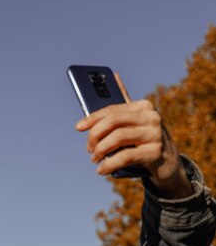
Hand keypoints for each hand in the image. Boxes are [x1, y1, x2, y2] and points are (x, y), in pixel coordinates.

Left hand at [76, 89, 192, 198]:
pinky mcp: (155, 153)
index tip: (78, 127)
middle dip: (95, 135)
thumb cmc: (144, 141)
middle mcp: (151, 117)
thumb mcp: (135, 122)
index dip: (93, 118)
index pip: (112, 109)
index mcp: (143, 106)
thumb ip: (124, 104)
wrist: (168, 164)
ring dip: (101, 150)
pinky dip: (109, 164)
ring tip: (95, 159)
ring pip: (118, 138)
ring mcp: (154, 135)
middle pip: (113, 122)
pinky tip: (101, 170)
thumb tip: (114, 75)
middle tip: (89, 149)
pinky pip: (125, 157)